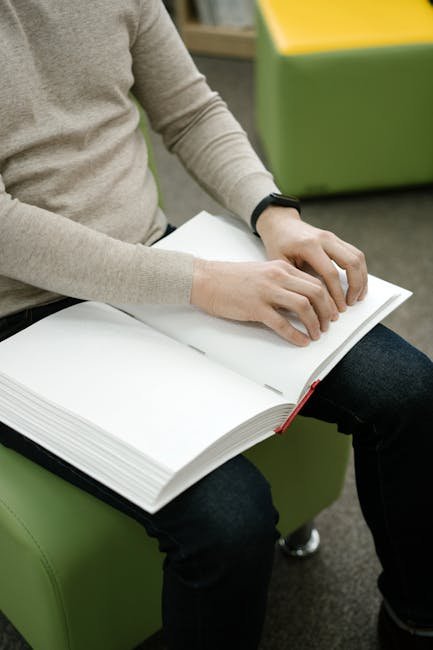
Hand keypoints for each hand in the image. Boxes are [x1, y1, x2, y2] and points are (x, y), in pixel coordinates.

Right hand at [190, 257, 338, 345]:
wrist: (204, 279)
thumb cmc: (230, 278)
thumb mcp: (262, 273)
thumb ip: (283, 282)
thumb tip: (301, 300)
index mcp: (281, 267)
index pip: (315, 280)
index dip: (328, 298)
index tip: (332, 311)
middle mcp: (277, 277)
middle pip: (315, 292)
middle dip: (327, 311)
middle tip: (329, 324)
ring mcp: (266, 292)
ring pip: (303, 306)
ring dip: (315, 323)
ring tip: (317, 334)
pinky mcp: (255, 307)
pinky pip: (282, 323)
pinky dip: (295, 334)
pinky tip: (301, 341)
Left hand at [256, 206, 367, 311]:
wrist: (280, 224)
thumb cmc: (277, 245)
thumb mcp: (280, 263)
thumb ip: (297, 279)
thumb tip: (313, 300)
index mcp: (309, 245)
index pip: (330, 272)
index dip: (337, 293)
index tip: (338, 308)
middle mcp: (324, 239)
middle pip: (351, 262)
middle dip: (355, 285)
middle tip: (350, 303)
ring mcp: (332, 237)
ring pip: (358, 257)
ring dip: (362, 278)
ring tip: (357, 296)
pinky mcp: (336, 239)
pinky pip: (355, 254)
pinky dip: (359, 270)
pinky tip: (357, 283)